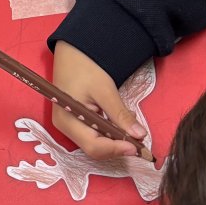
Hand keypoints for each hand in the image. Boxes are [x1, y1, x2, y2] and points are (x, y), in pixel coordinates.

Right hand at [48, 42, 148, 160]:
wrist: (72, 54)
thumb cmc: (85, 68)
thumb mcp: (105, 90)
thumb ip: (121, 115)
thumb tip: (140, 136)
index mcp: (68, 120)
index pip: (94, 146)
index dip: (116, 149)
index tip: (137, 146)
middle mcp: (65, 128)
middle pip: (95, 148)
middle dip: (118, 145)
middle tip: (138, 138)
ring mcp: (68, 126)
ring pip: (96, 144)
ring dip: (115, 139)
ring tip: (129, 123)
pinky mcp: (74, 123)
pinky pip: (93, 135)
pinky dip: (109, 132)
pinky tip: (118, 120)